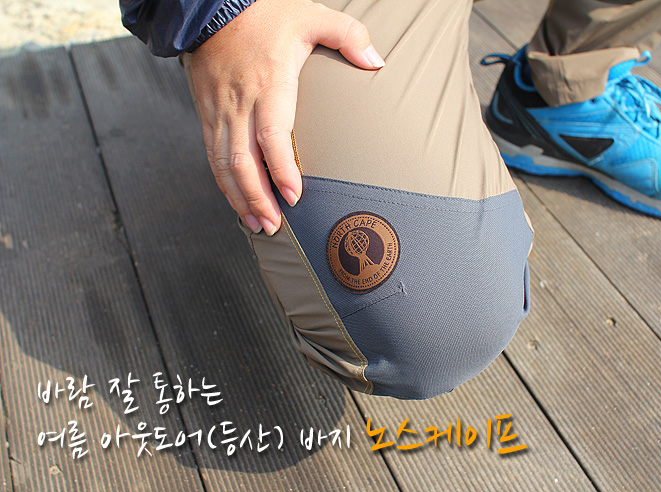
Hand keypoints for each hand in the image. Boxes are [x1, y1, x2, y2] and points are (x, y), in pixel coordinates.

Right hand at [189, 0, 384, 234]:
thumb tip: (377, 61)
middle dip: (258, 198)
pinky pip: (212, 155)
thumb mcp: (310, 16)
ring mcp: (220, 111)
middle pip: (243, 161)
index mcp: (268, 84)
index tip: (293, 196)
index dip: (281, 170)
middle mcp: (241, 103)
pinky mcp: (207, 115)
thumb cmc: (264, 14)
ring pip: (224, 164)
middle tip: (274, 225)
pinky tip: (237, 201)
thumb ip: (348, 35)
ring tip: (258, 224)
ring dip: (240, 198)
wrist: (211, 8)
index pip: (272, 135)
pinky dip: (224, 183)